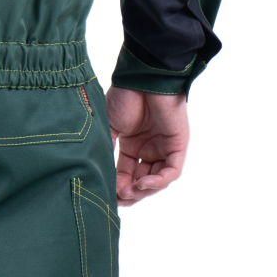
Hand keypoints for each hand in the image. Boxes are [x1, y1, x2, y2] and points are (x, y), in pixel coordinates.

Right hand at [105, 85, 190, 209]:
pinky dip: (158, 181)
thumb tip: (97, 174)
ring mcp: (166, 148)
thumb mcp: (110, 127)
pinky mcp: (179, 145)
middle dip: (131, 194)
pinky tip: (142, 184)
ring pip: (158, 180)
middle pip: (143, 182)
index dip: (118, 188)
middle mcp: (151, 149)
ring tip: (128, 192)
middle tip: (118, 199)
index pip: (127, 174)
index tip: (107, 197)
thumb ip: (106, 149)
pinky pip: (172, 171)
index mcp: (134, 146)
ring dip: (143, 190)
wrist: (142, 77)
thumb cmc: (125, 96)